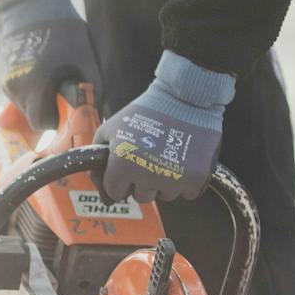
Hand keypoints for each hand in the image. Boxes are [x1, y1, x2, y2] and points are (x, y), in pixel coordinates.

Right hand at [0, 0, 102, 130]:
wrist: (32, 5)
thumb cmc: (63, 30)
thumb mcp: (85, 58)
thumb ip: (93, 89)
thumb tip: (96, 111)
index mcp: (37, 85)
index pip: (42, 124)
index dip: (56, 121)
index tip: (66, 111)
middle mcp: (17, 88)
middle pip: (33, 116)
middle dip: (49, 109)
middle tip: (61, 93)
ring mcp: (7, 82)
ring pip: (25, 105)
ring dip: (39, 98)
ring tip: (51, 76)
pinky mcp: (3, 76)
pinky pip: (19, 93)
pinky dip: (30, 88)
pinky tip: (40, 69)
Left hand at [94, 51, 233, 202]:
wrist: (186, 97)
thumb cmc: (146, 111)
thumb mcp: (110, 129)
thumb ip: (97, 159)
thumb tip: (100, 190)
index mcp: (122, 164)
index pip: (116, 192)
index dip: (120, 180)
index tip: (129, 165)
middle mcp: (147, 175)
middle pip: (141, 197)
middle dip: (142, 182)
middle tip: (151, 157)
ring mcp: (173, 179)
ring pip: (165, 196)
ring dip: (165, 182)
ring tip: (168, 155)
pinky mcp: (196, 179)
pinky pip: (187, 193)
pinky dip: (187, 181)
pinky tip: (184, 160)